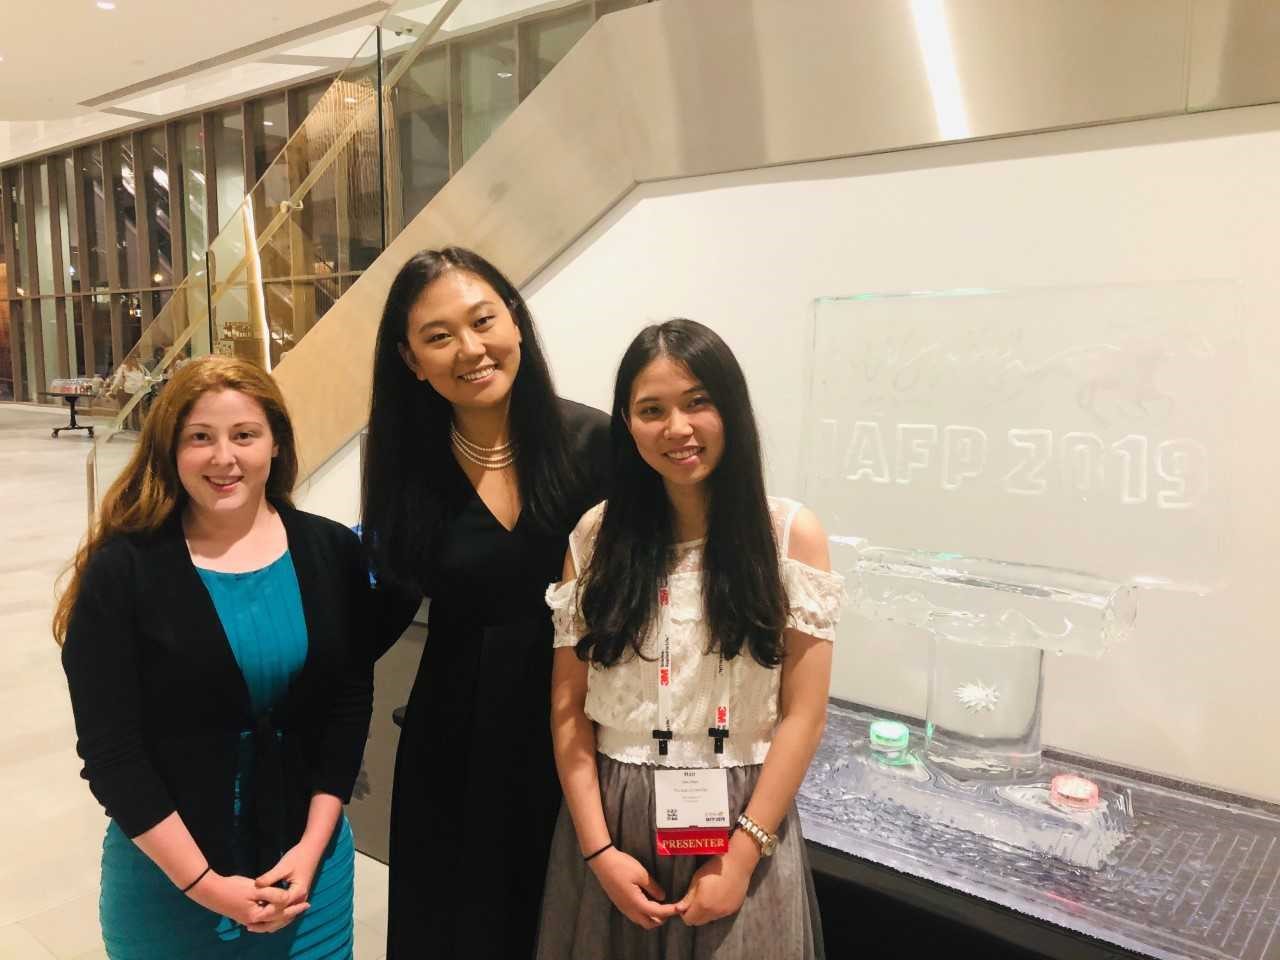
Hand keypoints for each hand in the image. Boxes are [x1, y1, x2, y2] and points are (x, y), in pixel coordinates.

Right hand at [187, 872, 306, 930]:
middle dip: (292, 913)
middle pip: (277, 920)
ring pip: (270, 921)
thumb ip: (272, 894)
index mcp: (257, 916)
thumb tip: (286, 898)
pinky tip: (278, 909)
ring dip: (283, 916)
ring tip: (295, 909)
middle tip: (306, 906)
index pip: (281, 913)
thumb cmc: (233, 887)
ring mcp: (247, 920)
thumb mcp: (255, 889)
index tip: (307, 902)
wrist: (210, 890)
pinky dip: (273, 916)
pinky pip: (263, 919)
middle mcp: (253, 921)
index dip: (295, 907)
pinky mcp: (244, 916)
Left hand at [249, 842, 323, 932]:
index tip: (251, 913)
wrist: (311, 851)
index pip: (280, 907)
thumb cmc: (297, 857)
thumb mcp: (283, 866)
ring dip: (270, 923)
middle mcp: (300, 900)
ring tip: (254, 926)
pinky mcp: (297, 899)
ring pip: (285, 919)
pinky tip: (263, 918)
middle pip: (282, 918)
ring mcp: (300, 900)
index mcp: (298, 892)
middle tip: (249, 926)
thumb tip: (255, 885)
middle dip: (266, 923)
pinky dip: (275, 918)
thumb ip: (269, 877)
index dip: (265, 911)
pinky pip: (286, 913)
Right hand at [588, 848, 680, 928]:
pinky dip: (645, 913)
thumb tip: (662, 897)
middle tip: (671, 908)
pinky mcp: (620, 903)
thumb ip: (653, 887)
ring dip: (653, 916)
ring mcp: (623, 907)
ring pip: (641, 920)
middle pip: (649, 923)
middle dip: (662, 918)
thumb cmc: (622, 866)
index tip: (680, 908)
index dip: (670, 911)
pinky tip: (649, 901)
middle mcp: (629, 909)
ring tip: (662, 905)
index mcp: (636, 903)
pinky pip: (635, 915)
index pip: (657, 913)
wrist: (602, 862)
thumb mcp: (641, 874)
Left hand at [674, 834, 756, 925]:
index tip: (686, 903)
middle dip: (694, 914)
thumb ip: (687, 898)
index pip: (688, 919)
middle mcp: (714, 912)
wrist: (737, 864)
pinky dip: (716, 910)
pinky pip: (720, 915)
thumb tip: (678, 909)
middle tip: (695, 899)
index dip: (684, 912)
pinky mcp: (733, 909)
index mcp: (703, 905)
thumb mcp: (696, 880)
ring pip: (710, 919)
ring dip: (705, 912)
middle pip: (699, 922)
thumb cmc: (714, 868)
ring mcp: (725, 912)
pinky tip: (718, 896)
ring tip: (707, 896)